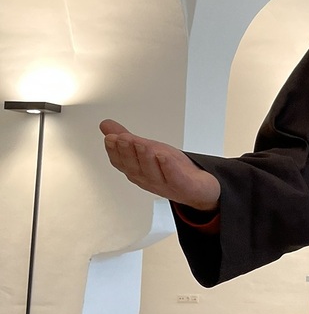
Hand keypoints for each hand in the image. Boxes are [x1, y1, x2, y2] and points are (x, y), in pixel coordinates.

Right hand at [100, 119, 220, 210]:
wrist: (198, 189)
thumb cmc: (171, 169)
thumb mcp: (148, 150)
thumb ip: (128, 139)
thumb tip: (105, 125)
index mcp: (137, 171)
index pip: (121, 162)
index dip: (114, 151)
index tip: (110, 138)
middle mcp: (147, 179)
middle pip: (134, 166)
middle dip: (127, 152)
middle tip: (123, 138)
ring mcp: (164, 184)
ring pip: (152, 172)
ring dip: (145, 157)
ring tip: (142, 143)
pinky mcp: (182, 185)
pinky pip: (173, 177)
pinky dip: (168, 167)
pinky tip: (164, 156)